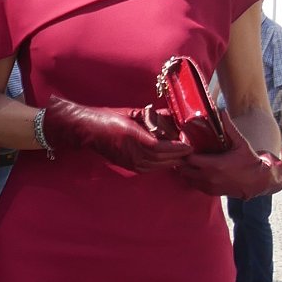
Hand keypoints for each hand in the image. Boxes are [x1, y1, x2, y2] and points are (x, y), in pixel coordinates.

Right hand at [44, 96, 191, 172]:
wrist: (89, 131)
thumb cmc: (108, 118)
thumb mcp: (132, 113)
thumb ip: (153, 116)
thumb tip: (173, 115)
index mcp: (132, 136)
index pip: (160, 147)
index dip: (177, 147)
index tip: (189, 144)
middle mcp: (132, 153)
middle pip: (163, 159)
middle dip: (179, 155)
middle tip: (192, 148)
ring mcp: (131, 162)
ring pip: (159, 166)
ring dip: (173, 161)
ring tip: (184, 154)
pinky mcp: (130, 167)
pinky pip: (152, 168)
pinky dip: (163, 163)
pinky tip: (170, 158)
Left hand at [175, 109, 281, 199]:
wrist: (258, 182)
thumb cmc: (250, 161)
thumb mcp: (241, 143)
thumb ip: (229, 128)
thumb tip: (222, 112)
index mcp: (214, 164)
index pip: (189, 158)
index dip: (185, 151)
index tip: (187, 144)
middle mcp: (209, 177)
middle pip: (183, 168)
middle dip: (182, 160)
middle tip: (185, 151)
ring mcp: (209, 186)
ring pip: (186, 178)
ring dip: (185, 169)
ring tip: (189, 160)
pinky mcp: (210, 192)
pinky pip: (193, 185)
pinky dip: (191, 177)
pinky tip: (195, 169)